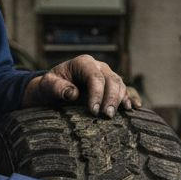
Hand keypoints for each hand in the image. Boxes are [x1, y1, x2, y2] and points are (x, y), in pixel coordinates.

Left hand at [23, 54, 139, 116]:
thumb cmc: (50, 87)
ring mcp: (107, 75)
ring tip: (112, 116)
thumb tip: (73, 93)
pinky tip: (132, 108)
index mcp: (83, 62)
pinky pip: (124, 90)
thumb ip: (57, 88)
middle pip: (112, 80)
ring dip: (119, 101)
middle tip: (106, 116)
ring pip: (120, 84)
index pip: (95, 77)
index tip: (93, 111)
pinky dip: (129, 98)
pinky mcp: (112, 86)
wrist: (54, 90)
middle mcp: (99, 66)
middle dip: (111, 99)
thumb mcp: (47, 85)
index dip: (97, 94)